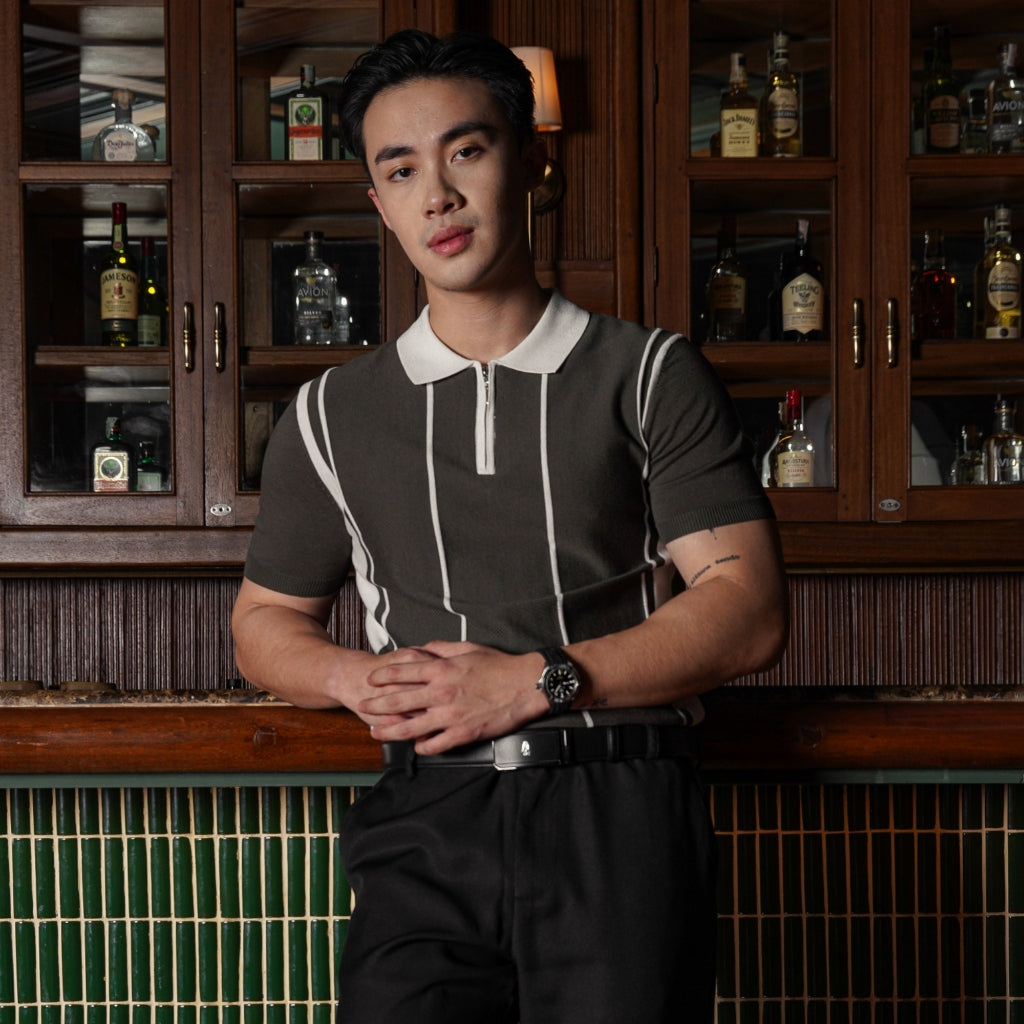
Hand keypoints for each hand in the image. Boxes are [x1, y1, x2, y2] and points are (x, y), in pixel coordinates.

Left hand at [357, 641, 547, 754]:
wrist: (526, 685)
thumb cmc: (499, 665)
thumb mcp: (468, 648)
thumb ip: (441, 649)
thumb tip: (422, 649)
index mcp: (442, 670)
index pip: (402, 672)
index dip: (383, 676)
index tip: (371, 680)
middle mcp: (441, 693)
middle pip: (398, 701)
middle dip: (376, 705)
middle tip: (362, 706)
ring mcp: (450, 716)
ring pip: (410, 727)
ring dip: (389, 731)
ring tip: (376, 732)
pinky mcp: (462, 734)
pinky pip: (434, 744)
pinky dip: (421, 746)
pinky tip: (416, 746)